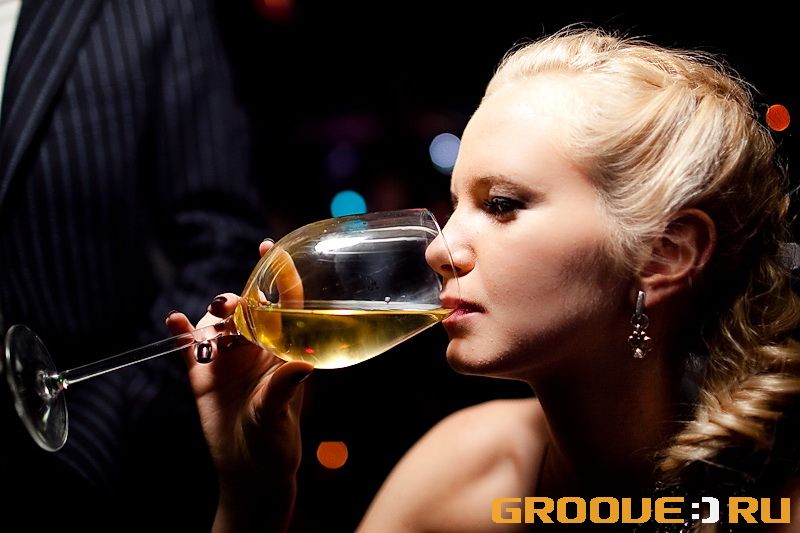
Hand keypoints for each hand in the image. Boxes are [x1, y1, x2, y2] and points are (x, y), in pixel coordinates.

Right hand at [166, 240, 312, 531]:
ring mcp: (228, 358)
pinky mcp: (203, 373)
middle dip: (235, 300)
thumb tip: (303, 365)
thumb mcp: (278, 417)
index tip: (271, 247)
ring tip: (206, 331)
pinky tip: (172, 322)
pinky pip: (189, 345)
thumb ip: (283, 389)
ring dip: (210, 318)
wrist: (249, 472)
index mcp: (283, 350)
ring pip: (217, 322)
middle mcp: (257, 347)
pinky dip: (180, 332)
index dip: (280, 275)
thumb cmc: (275, 443)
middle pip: (246, 308)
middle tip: (224, 308)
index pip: (285, 304)